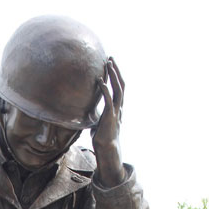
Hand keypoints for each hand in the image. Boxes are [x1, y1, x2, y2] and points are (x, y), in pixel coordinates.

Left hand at [92, 57, 125, 187]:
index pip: (119, 89)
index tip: (110, 66)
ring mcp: (116, 111)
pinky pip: (108, 99)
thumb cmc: (101, 138)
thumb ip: (96, 117)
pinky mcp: (110, 116)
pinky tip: (100, 80)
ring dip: (113, 75)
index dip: (116, 77)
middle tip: (111, 58)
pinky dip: (105, 89)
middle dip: (116, 71)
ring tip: (108, 63)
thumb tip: (87, 116)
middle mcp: (119, 107)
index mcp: (117, 108)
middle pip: (121, 85)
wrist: (106, 149)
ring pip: (118, 89)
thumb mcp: (98, 124)